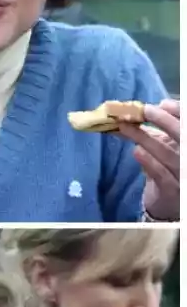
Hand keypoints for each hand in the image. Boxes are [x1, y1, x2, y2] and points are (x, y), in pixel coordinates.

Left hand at [120, 100, 180, 220]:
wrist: (167, 203)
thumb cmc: (166, 169)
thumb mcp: (161, 147)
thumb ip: (150, 132)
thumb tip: (128, 113)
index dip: (180, 112)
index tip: (163, 103)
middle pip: (184, 137)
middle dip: (166, 121)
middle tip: (145, 110)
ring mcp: (184, 176)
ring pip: (169, 155)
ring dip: (146, 139)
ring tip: (126, 127)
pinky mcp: (172, 191)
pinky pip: (161, 175)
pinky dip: (149, 162)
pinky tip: (136, 151)